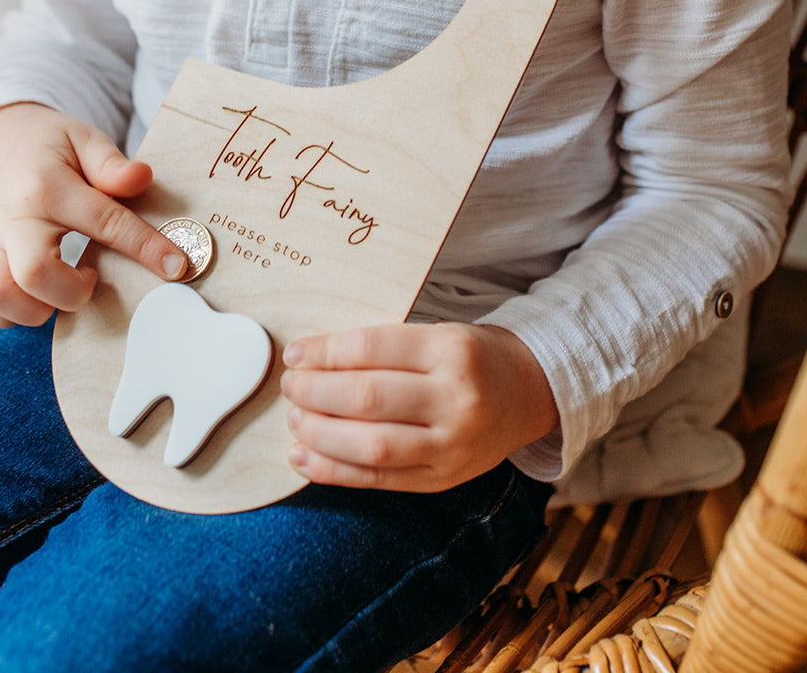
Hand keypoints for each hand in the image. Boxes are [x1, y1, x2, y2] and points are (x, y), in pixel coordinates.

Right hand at [0, 102, 187, 327]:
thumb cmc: (50, 145)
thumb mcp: (83, 138)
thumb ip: (111, 163)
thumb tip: (142, 177)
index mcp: (48, 186)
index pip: (102, 222)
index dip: (144, 247)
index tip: (176, 266)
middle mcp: (15, 220)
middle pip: (34, 273)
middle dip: (73, 292)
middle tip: (93, 277)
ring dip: (37, 307)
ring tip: (65, 288)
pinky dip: (7, 313)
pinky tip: (36, 298)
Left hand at [279, 322, 557, 492]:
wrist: (525, 393)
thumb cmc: (466, 358)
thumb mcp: (436, 334)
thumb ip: (381, 348)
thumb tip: (308, 360)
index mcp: (452, 349)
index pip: (372, 348)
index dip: (324, 352)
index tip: (295, 354)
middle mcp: (456, 399)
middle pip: (367, 398)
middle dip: (315, 393)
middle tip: (290, 386)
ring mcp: (452, 446)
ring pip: (370, 445)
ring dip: (319, 434)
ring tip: (295, 418)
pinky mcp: (443, 480)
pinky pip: (378, 480)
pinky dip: (332, 471)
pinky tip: (302, 455)